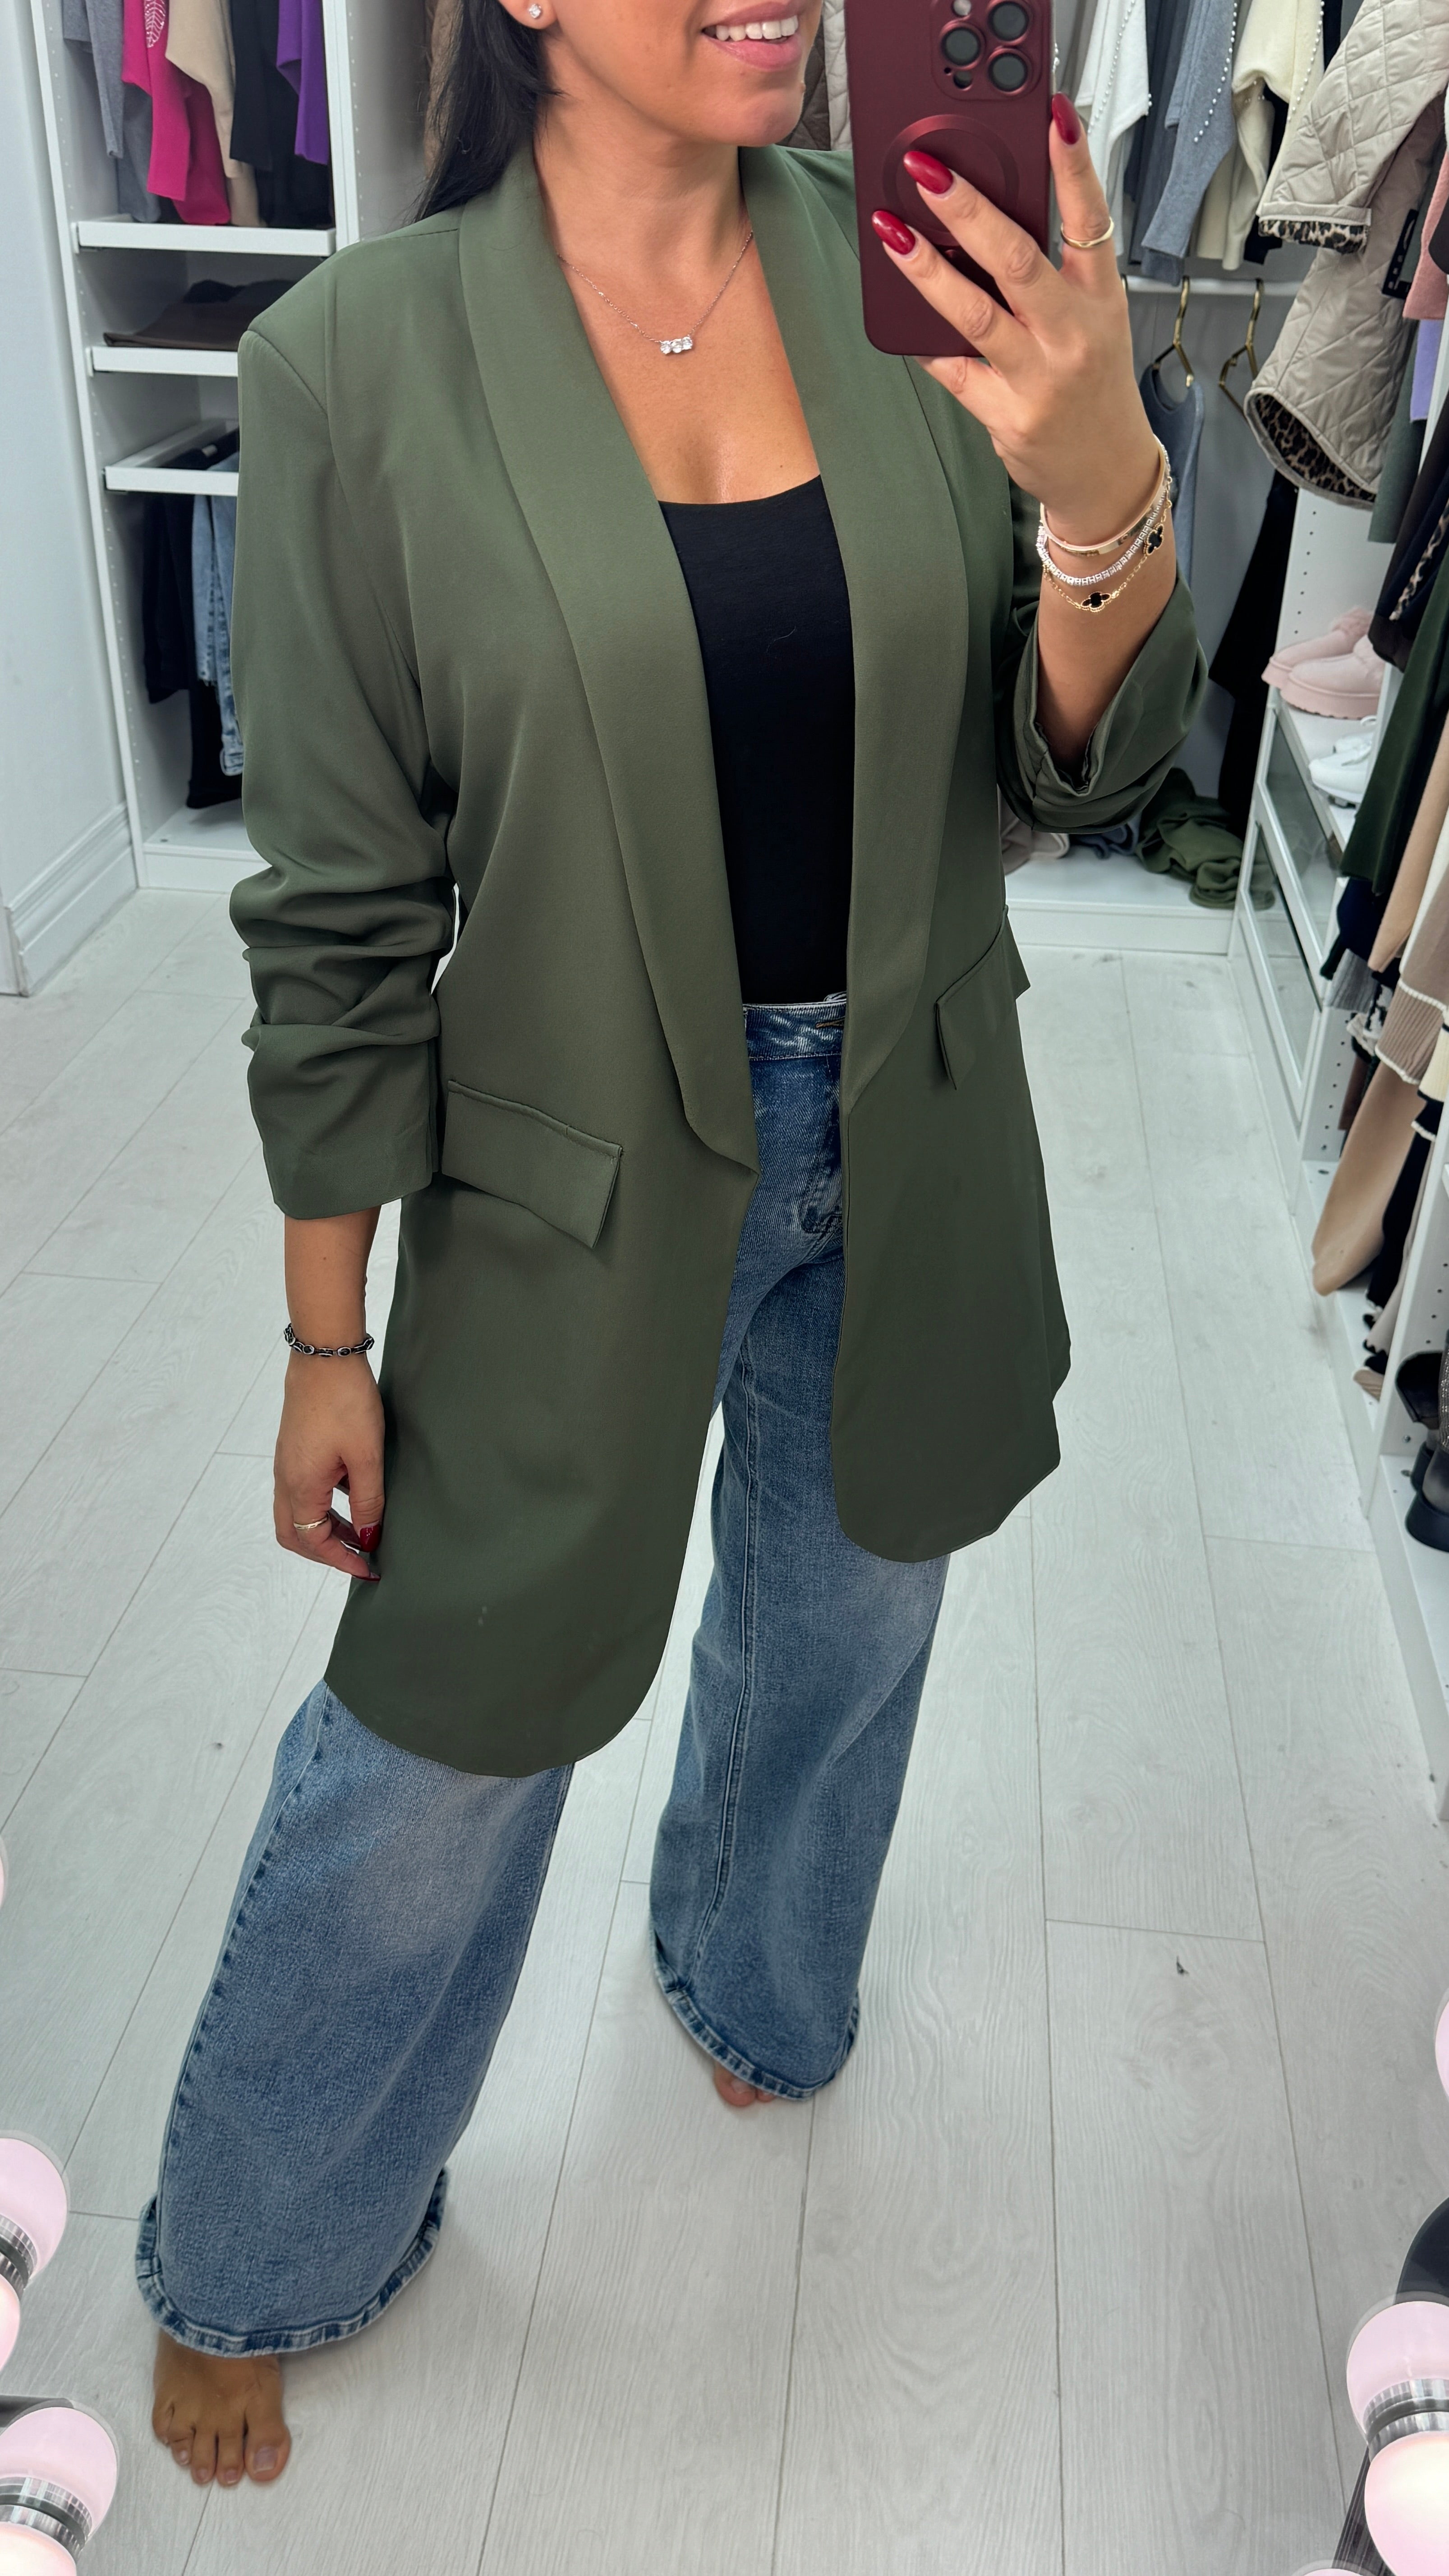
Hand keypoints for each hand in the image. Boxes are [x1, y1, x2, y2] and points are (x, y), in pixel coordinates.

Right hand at [274, 1352, 384, 1580]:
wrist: (324, 1353)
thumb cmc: (345, 1401)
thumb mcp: (366, 1457)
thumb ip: (367, 1502)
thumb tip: (367, 1538)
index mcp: (300, 1486)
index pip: (312, 1542)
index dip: (340, 1561)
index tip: (368, 1569)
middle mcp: (286, 1477)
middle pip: (294, 1534)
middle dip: (326, 1551)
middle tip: (360, 1557)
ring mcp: (288, 1462)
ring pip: (298, 1512)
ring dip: (326, 1528)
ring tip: (362, 1531)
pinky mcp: (295, 1447)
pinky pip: (304, 1489)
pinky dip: (325, 1505)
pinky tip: (355, 1495)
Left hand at [870, 98, 1158, 545]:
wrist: (1105, 473)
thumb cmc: (1093, 388)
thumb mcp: (1094, 321)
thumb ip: (1056, 276)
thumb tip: (990, 222)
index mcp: (1100, 299)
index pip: (1091, 219)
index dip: (1072, 166)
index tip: (1053, 117)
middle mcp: (1073, 334)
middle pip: (1017, 260)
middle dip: (969, 211)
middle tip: (929, 172)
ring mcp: (1040, 378)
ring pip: (976, 313)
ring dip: (928, 270)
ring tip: (893, 233)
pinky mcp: (1008, 416)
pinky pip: (954, 370)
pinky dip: (924, 340)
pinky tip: (897, 313)